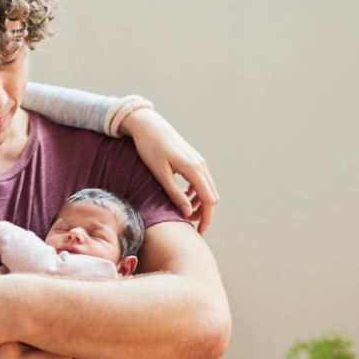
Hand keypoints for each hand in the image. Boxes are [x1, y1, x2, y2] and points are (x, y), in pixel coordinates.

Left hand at [119, 108, 218, 233]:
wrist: (147, 124)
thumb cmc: (150, 147)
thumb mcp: (160, 174)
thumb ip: (175, 194)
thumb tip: (188, 213)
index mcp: (194, 169)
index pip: (208, 201)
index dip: (206, 219)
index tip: (199, 233)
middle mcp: (200, 164)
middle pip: (211, 196)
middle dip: (203, 213)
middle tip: (188, 224)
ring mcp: (198, 160)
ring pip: (206, 188)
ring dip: (199, 202)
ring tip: (183, 212)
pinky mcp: (192, 158)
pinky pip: (200, 180)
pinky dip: (195, 192)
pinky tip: (182, 196)